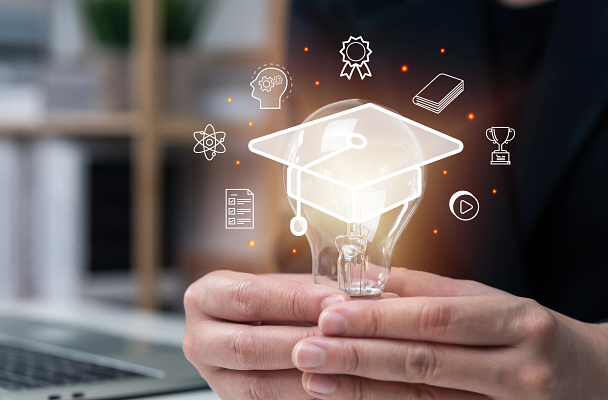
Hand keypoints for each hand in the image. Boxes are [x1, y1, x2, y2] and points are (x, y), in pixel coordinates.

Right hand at [182, 270, 349, 399]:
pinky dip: (302, 395)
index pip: (248, 296)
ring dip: (303, 375)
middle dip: (298, 342)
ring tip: (339, 364)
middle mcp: (198, 338)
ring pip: (256, 384)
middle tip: (338, 336)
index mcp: (205, 297)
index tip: (333, 300)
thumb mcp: (283, 287)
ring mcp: (212, 376)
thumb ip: (305, 291)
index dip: (294, 300)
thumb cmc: (275, 304)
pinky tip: (330, 384)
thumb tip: (343, 300)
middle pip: (246, 345)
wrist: (266, 332)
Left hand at [292, 267, 607, 399]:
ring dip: (362, 388)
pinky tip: (351, 398)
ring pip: (423, 398)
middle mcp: (518, 370)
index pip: (436, 319)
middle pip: (424, 362)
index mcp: (519, 323)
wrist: (599, 382)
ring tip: (315, 376)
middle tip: (307, 347)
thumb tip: (369, 276)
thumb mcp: (496, 300)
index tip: (330, 313)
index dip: (379, 317)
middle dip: (358, 355)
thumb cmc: (539, 334)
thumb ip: (432, 290)